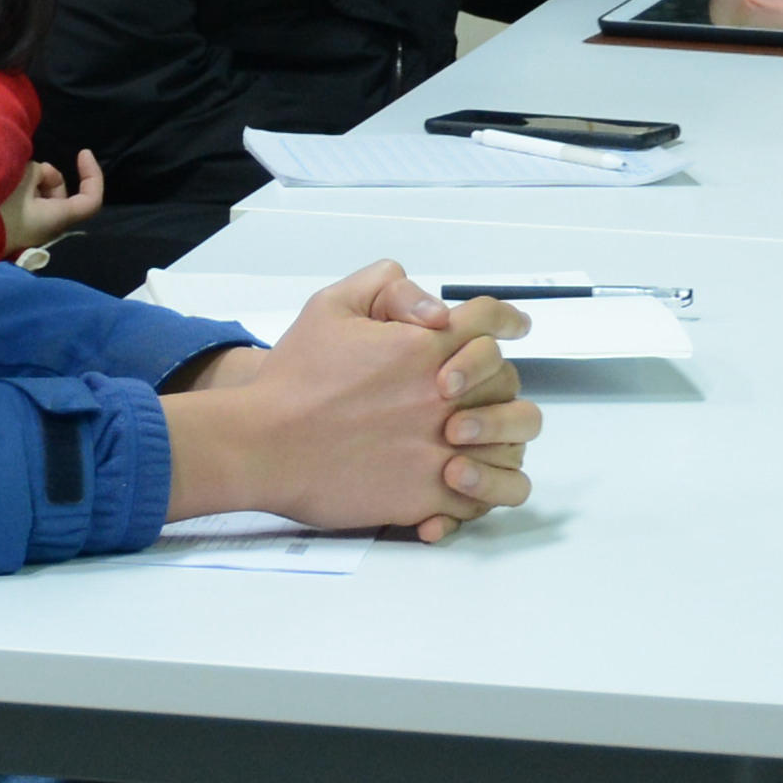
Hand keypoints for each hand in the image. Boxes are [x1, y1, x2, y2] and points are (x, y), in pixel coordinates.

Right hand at [1, 151, 105, 253]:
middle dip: (48, 176)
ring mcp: (29, 229)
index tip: (82, 153)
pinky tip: (3, 186)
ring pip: (41, 197)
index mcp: (57, 218)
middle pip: (61, 195)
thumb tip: (34, 179)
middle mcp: (47, 227)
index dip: (93, 175)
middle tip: (26, 171)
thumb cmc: (0, 205)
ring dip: (30, 183)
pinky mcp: (12, 227)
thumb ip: (39, 171)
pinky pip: (25, 203)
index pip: (91, 201)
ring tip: (9, 179)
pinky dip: (20, 191)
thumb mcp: (24, 177)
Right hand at [161, 261, 537, 541]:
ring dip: (504, 439)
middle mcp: (443, 395)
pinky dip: (485, 490)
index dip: (507, 321)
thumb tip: (426, 297)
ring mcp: (442, 447)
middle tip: (481, 393)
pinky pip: (487, 496)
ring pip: (513, 445)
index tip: (516, 328)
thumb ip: (383, 286)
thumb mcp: (330, 307)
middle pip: (509, 384)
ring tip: (482, 442)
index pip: (490, 323)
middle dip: (500, 384)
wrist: (266, 444)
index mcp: (425, 346)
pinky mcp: (430, 493)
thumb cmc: (293, 380)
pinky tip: (464, 485)